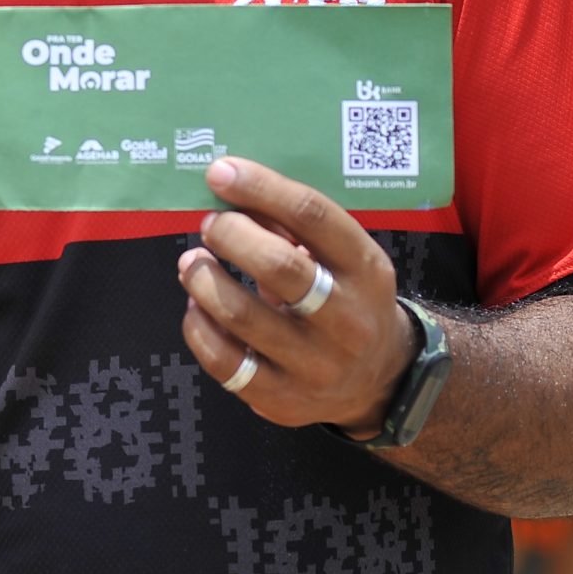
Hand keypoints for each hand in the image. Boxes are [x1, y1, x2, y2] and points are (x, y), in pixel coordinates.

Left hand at [176, 156, 414, 434]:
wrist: (379, 379)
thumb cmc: (344, 297)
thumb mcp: (339, 257)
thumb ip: (289, 224)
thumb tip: (228, 187)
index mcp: (366, 270)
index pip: (314, 217)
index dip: (262, 188)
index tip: (220, 172)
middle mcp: (349, 320)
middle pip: (280, 267)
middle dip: (231, 235)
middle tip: (209, 224)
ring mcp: (316, 366)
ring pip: (241, 316)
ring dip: (203, 279)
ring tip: (192, 263)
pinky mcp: (283, 400)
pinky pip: (223, 361)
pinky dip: (197, 326)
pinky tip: (196, 306)